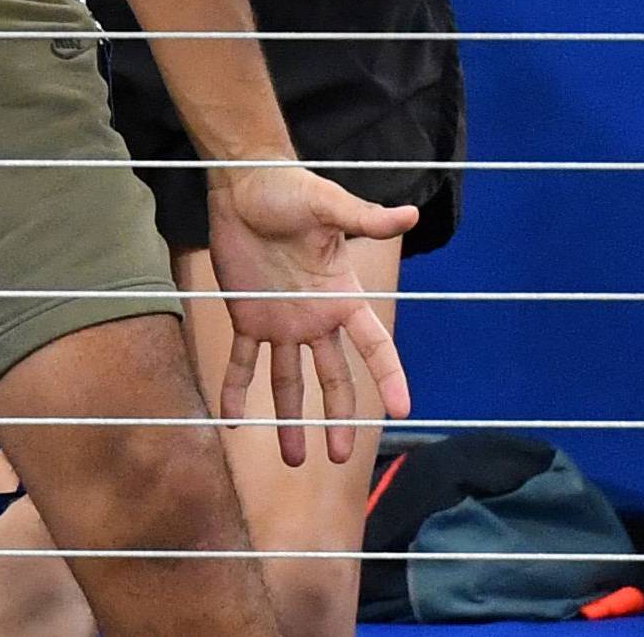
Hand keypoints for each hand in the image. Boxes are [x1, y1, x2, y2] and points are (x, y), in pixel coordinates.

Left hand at [206, 165, 415, 467]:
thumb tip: (411, 213)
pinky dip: (236, 391)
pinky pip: (242, 362)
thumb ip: (366, 219)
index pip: (373, 344)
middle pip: (333, 376)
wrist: (245, 184)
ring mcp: (280, 321)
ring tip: (293, 459)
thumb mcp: (330, 205)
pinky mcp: (247, 316)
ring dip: (290, 420)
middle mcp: (315, 316)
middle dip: (338, 417)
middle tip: (339, 456)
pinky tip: (232, 421)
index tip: (403, 409)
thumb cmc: (290, 190)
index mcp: (341, 294)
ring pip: (288, 381)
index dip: (389, 375)